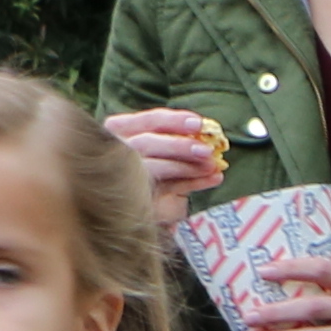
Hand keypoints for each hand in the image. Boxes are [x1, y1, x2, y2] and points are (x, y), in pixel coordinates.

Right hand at [102, 103, 232, 226]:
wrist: (141, 209)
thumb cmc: (156, 170)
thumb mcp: (168, 151)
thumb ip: (183, 142)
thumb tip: (212, 141)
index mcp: (121, 129)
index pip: (149, 121)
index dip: (175, 121)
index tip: (200, 124)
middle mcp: (116, 149)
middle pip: (146, 143)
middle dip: (180, 145)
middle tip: (207, 150)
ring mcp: (122, 174)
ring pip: (152, 166)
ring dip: (185, 166)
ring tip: (211, 166)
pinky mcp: (133, 197)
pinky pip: (164, 188)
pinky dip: (191, 183)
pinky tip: (213, 178)